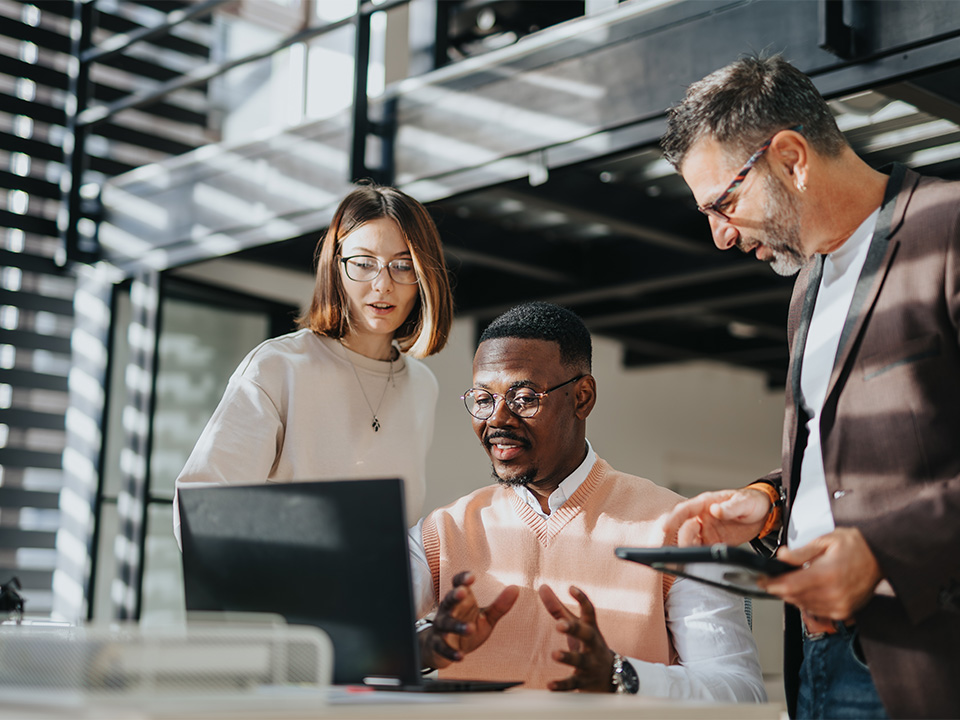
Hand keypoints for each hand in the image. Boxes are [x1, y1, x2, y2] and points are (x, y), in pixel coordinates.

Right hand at [420, 571, 517, 669]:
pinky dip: (451, 652)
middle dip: (454, 596)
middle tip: (462, 592)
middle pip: (449, 600)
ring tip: (470, 628)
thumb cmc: (466, 625)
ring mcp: (442, 628)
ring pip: (446, 624)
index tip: (472, 577)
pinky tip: (461, 657)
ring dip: (456, 625)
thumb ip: (499, 605)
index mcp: (461, 600)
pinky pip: (442, 648)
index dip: (463, 579)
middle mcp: (449, 610)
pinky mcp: (438, 645)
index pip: (458, 584)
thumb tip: (516, 588)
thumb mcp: (486, 617)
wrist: (442, 647)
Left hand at [538, 584, 615, 692]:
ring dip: (568, 657)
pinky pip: (573, 683)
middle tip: (559, 625)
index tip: (571, 588)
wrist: (611, 677)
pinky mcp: (585, 681)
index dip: (581, 599)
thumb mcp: (576, 626)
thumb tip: (542, 586)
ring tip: (554, 654)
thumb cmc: (587, 644)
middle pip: (586, 634)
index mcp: (590, 628)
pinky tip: (549, 685)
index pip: (589, 611)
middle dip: (574, 629)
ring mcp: (591, 663)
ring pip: (581, 660)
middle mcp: (592, 644)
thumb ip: (557, 607)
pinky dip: (562, 685)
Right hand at [661, 488, 771, 546]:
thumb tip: (715, 510)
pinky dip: (699, 557)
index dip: (674, 518)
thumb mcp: (744, 502)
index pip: (685, 510)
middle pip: (684, 528)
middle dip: (681, 538)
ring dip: (688, 548)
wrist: (763, 514)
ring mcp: (706, 531)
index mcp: (706, 503)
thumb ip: (730, 507)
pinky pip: (701, 551)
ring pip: (690, 541)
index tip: (666, 527)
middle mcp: (702, 517)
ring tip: (696, 555)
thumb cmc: (751, 502)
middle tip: (688, 547)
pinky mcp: (713, 543)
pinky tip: (702, 562)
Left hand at [760, 527, 882, 621]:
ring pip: (803, 605)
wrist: (880, 556)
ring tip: (794, 580)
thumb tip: (781, 557)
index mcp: (827, 575)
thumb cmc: (855, 546)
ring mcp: (840, 606)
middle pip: (794, 598)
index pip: (789, 586)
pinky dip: (808, 601)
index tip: (761, 580)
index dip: (771, 584)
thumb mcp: (825, 541)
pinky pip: (817, 610)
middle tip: (774, 577)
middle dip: (780, 588)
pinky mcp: (844, 612)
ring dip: (793, 595)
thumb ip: (801, 552)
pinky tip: (809, 589)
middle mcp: (833, 594)